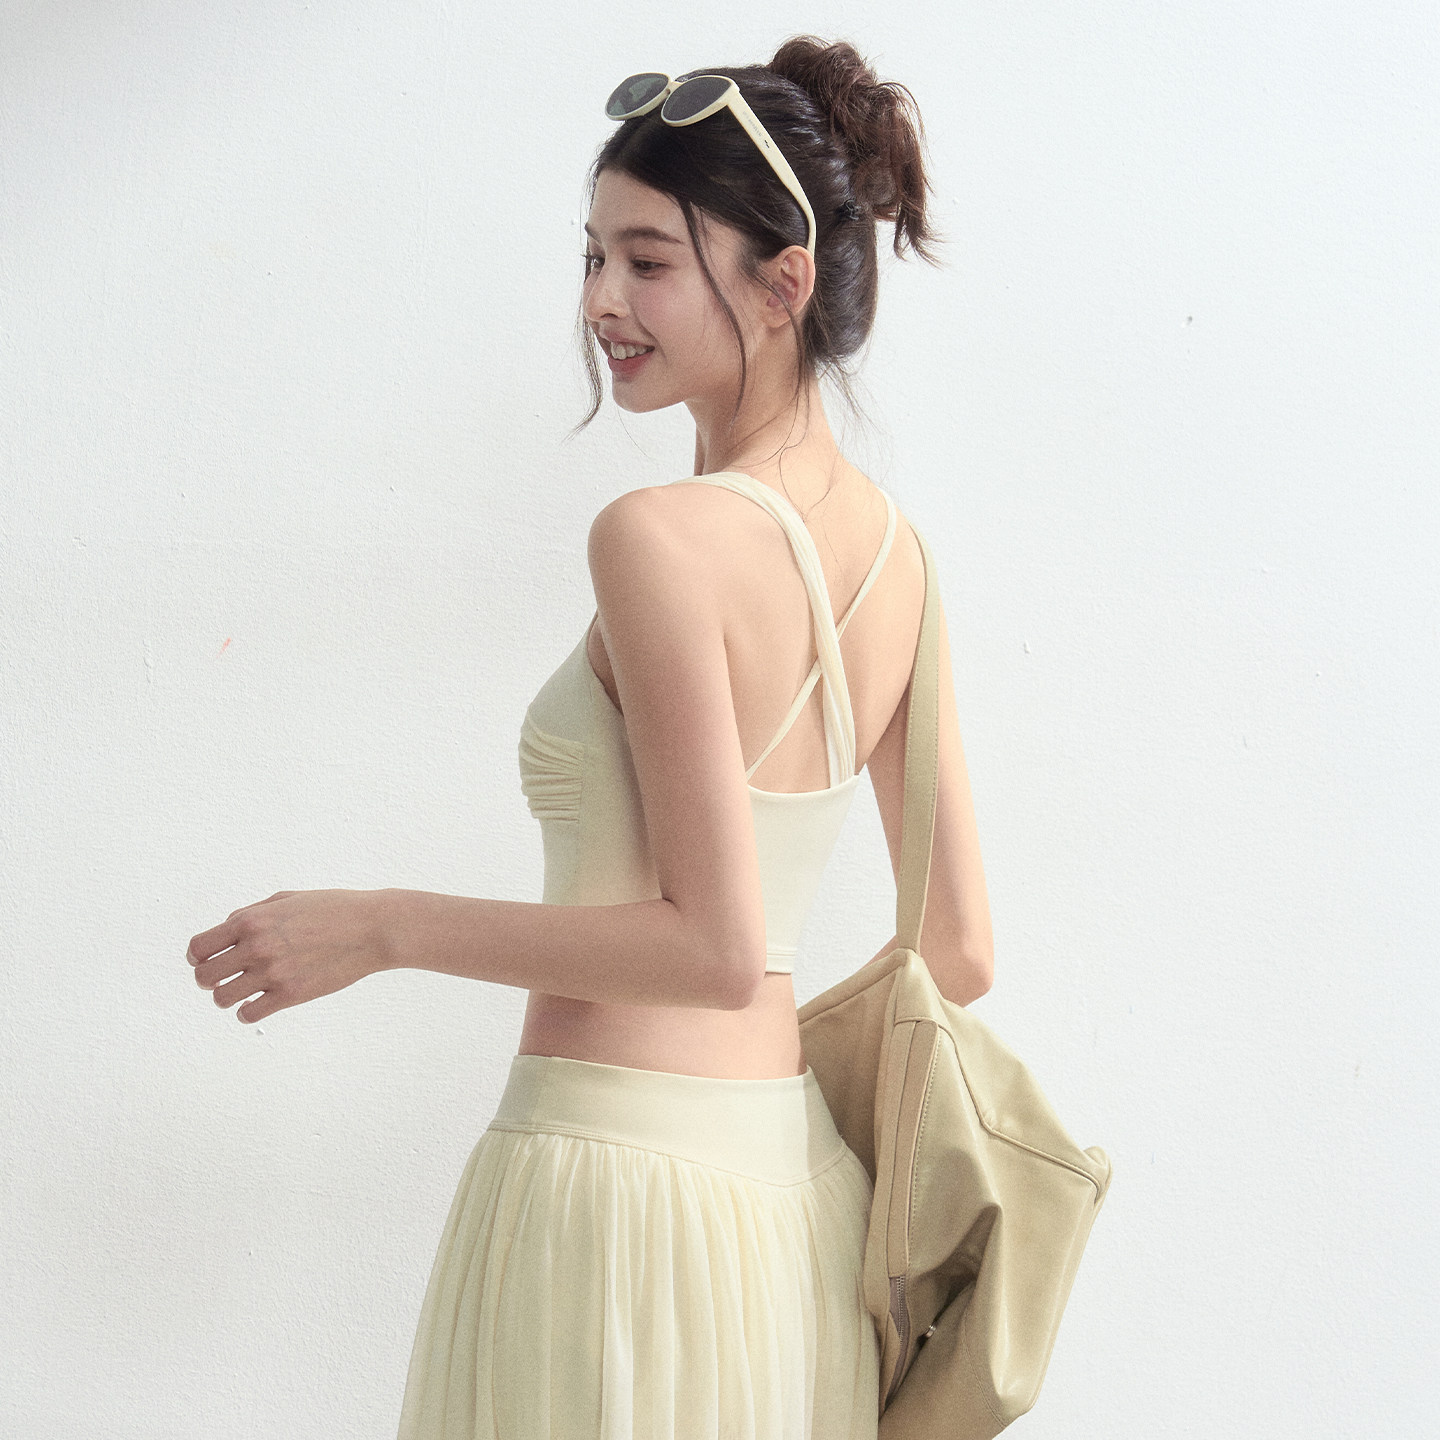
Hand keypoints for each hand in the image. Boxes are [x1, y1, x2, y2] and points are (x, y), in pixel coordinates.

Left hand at [186, 888, 390, 1024]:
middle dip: (208, 978)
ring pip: (222, 998)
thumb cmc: (334, 909)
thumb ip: (253, 913)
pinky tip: (259, 1003)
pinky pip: (249, 1014)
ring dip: (228, 996)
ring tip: (243, 991)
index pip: (199, 947)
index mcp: (252, 920)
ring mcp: (273, 973)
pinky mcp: (291, 995)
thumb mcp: (288, 898)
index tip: (204, 961)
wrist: (372, 928)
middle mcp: (257, 947)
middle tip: (222, 978)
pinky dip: (248, 1012)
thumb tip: (227, 930)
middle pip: (204, 976)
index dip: (197, 957)